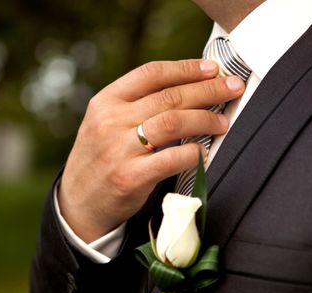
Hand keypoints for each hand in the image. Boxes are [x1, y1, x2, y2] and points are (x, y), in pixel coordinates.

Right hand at [58, 59, 244, 242]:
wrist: (78, 204)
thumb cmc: (101, 160)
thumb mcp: (105, 123)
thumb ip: (136, 106)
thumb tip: (186, 89)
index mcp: (106, 101)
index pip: (152, 74)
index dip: (186, 68)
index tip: (212, 68)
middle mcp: (111, 121)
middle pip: (169, 96)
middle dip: (208, 89)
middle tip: (233, 87)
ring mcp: (119, 149)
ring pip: (173, 122)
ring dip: (205, 118)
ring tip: (223, 122)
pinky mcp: (130, 177)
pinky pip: (172, 158)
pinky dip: (194, 153)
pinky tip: (205, 152)